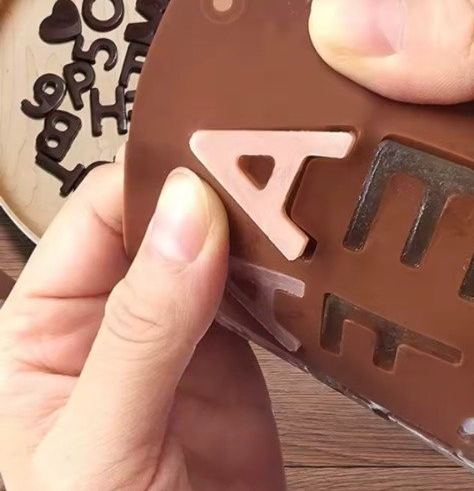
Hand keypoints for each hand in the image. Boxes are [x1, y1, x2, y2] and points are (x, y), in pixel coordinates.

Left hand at [0, 161, 284, 490]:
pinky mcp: (229, 353)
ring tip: (294, 206)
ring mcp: (176, 332)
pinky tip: (302, 262)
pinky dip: (280, 275)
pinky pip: (255, 293)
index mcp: (46, 322)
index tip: (212, 158)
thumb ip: (142, 328)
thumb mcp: (101, 439)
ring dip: (252, 233)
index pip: (97, 215)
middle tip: (270, 168)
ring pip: (214, 252)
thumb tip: (184, 215)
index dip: (151, 180)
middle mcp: (112, 315)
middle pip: (161, 223)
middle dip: (211, 197)